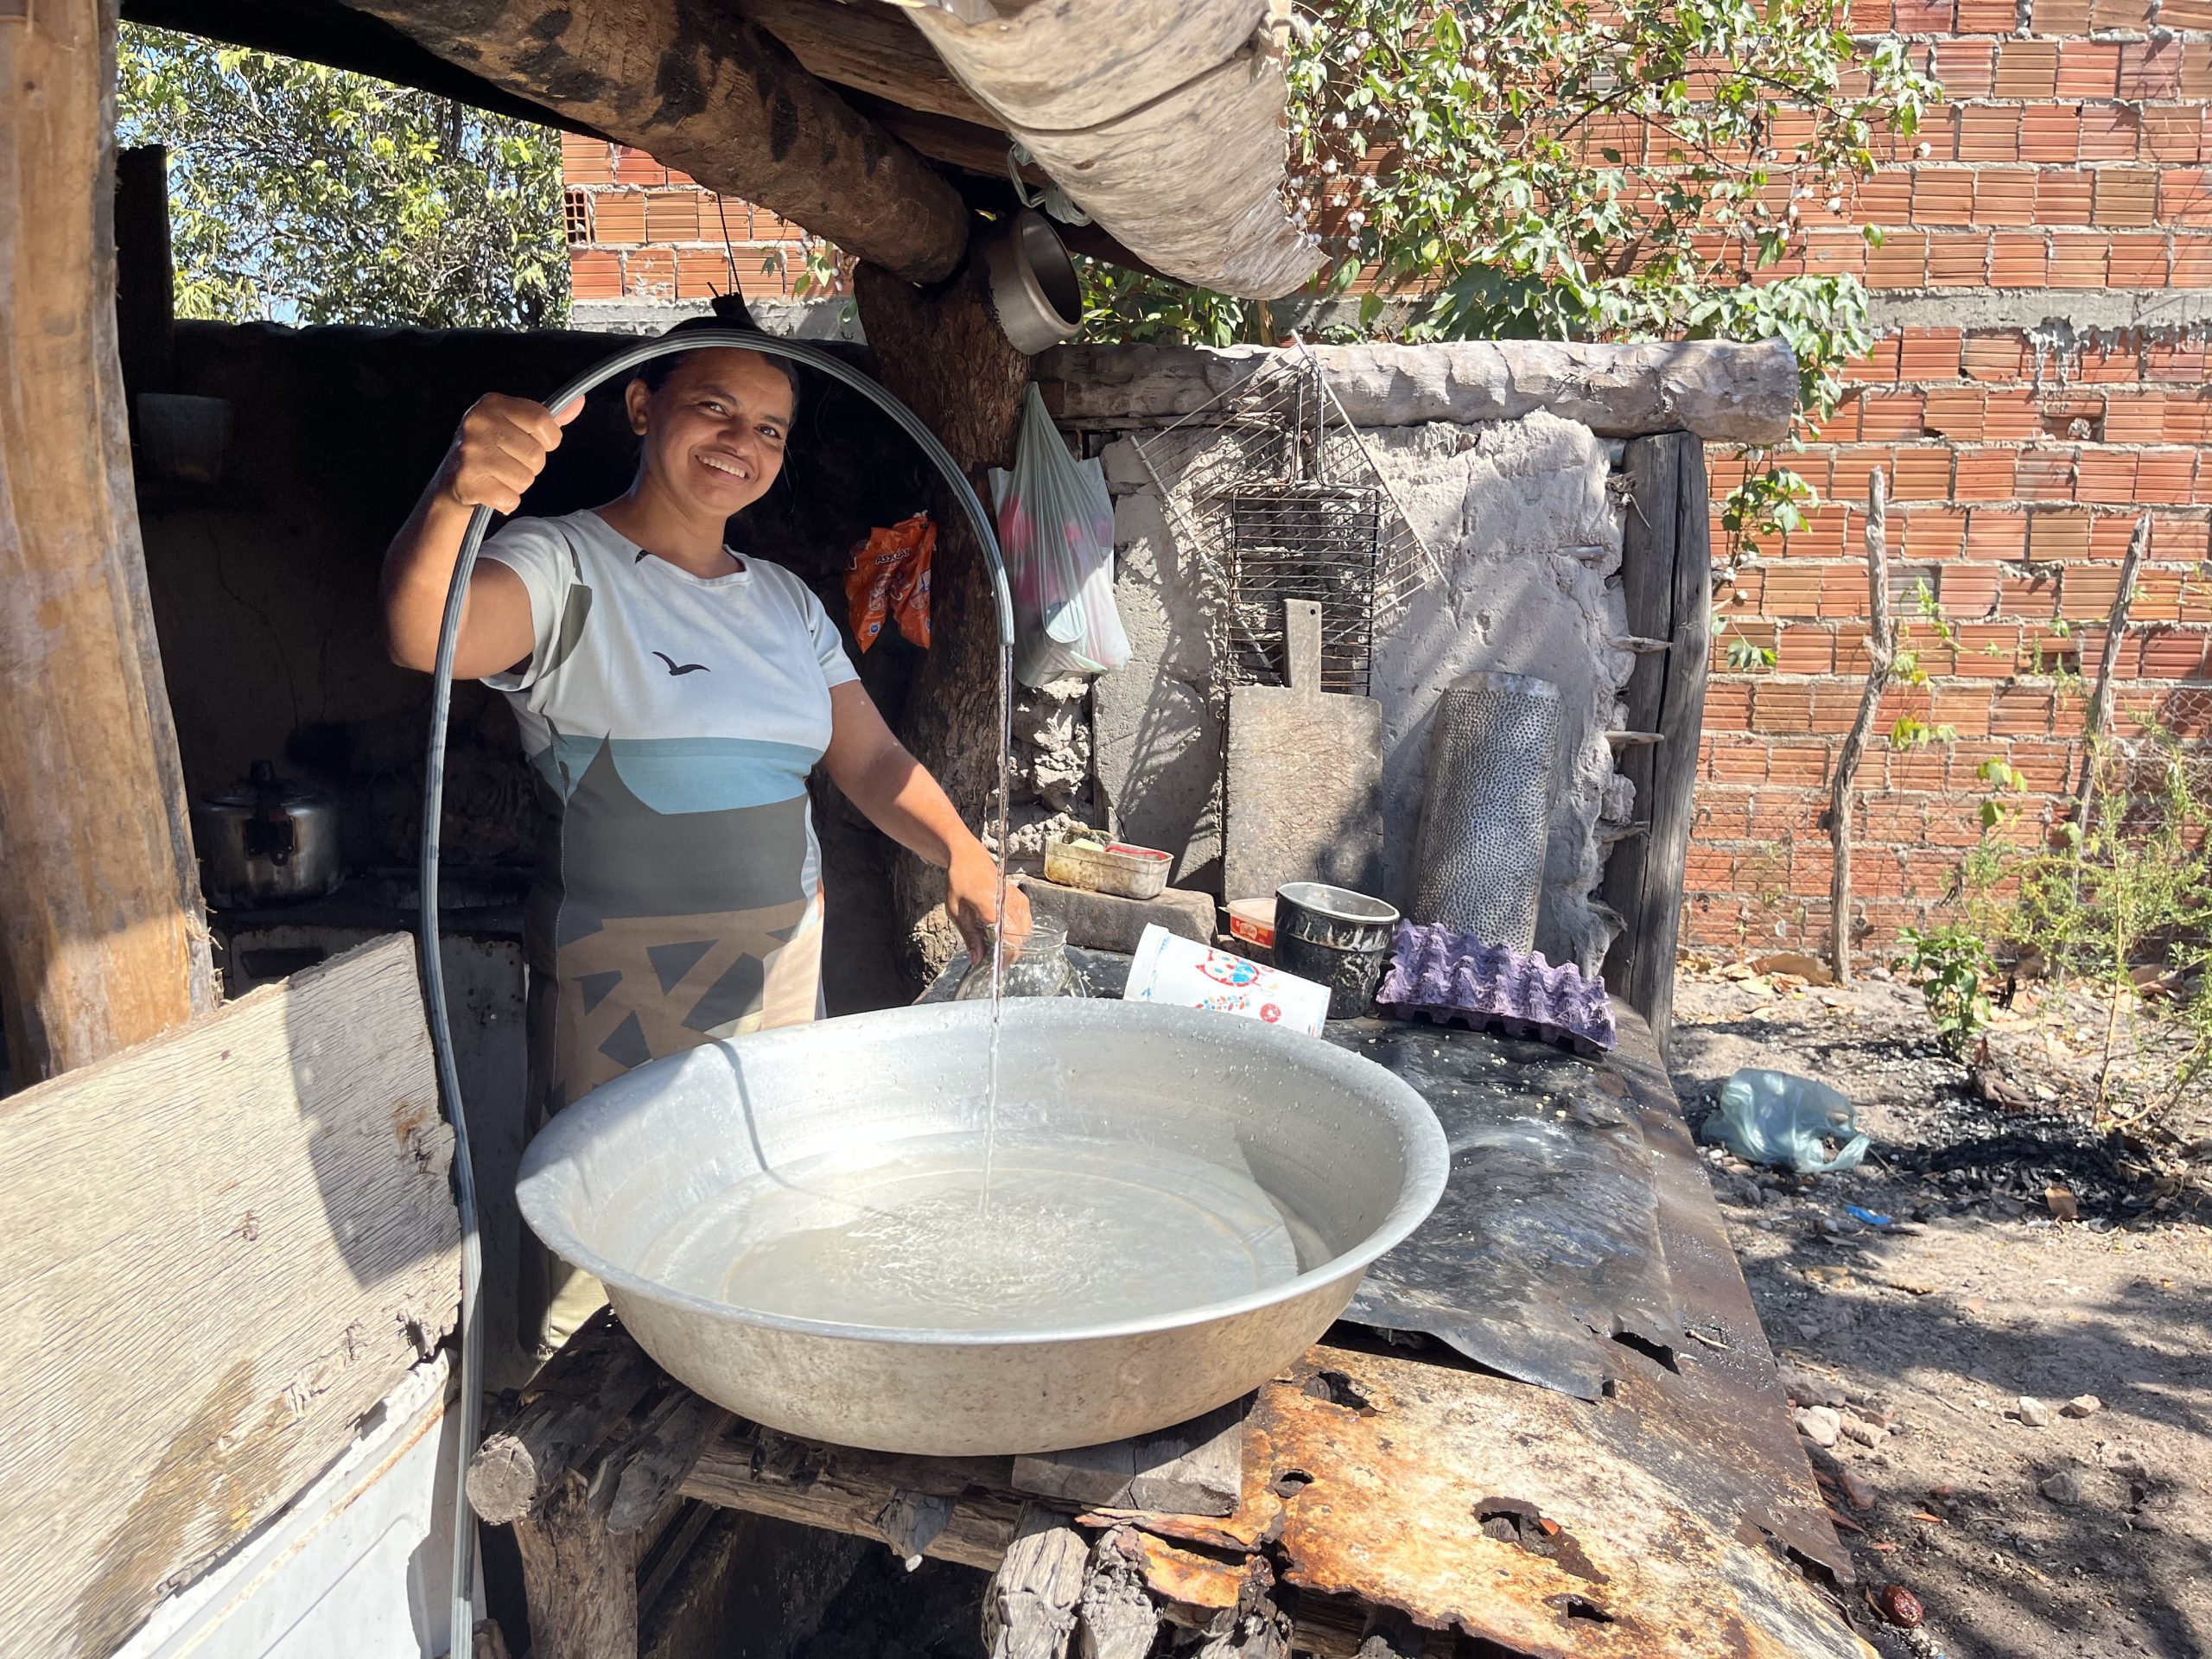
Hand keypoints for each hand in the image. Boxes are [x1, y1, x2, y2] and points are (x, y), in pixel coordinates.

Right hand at [442, 393, 582, 515]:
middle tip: (512, 462)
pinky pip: (510, 497)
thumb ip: (548, 417)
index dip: (550, 439)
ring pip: (525, 478)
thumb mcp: (518, 426)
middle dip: (532, 465)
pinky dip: (507, 500)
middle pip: (536, 454)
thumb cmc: (494, 449)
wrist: (454, 478)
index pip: (542, 420)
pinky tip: (493, 490)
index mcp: (492, 404)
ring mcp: (470, 452)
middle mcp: (478, 423)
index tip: (540, 444)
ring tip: (501, 475)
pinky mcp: (467, 480)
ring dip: (519, 484)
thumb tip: (578, 402)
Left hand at [946, 844, 1030, 965]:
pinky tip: (1004, 929)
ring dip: (1013, 940)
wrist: (969, 858)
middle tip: (992, 955)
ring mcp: (1018, 900)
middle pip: (1020, 939)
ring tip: (996, 941)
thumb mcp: (957, 912)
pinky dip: (1018, 929)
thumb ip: (970, 937)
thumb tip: (977, 959)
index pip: (1009, 941)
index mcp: (992, 908)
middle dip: (1007, 951)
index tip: (995, 964)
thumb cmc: (960, 881)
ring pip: (1025, 931)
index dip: (1004, 956)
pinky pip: (1026, 921)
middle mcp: (1010, 904)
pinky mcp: (1021, 898)